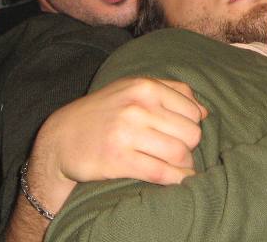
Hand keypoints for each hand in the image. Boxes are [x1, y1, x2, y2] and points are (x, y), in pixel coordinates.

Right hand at [28, 77, 207, 213]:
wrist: (61, 137)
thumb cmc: (104, 111)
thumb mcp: (132, 89)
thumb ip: (170, 92)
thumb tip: (204, 112)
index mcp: (144, 86)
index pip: (192, 110)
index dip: (192, 125)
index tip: (182, 133)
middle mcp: (137, 107)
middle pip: (190, 133)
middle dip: (190, 146)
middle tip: (178, 151)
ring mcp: (127, 133)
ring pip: (179, 153)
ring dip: (184, 165)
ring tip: (177, 166)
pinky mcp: (118, 160)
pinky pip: (161, 173)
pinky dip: (176, 179)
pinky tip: (177, 180)